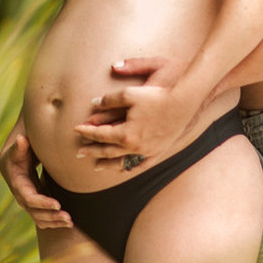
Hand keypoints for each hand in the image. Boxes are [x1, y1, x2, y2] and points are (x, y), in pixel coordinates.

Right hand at [0, 126, 72, 229]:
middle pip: (36, 213)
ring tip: (70, 221)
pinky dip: (54, 222)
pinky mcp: (36, 205)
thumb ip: (20, 145)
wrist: (14, 162)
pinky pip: (43, 218)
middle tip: (68, 217)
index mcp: (18, 184)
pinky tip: (68, 223)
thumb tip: (21, 139)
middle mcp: (22, 197)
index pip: (30, 198)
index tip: (57, 204)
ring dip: (55, 222)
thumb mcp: (18, 148)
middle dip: (52, 216)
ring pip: (40, 219)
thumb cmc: (18, 152)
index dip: (42, 203)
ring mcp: (28, 203)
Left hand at [73, 56, 206, 169]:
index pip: (100, 134)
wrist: (186, 101)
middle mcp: (136, 146)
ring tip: (97, 165)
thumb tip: (95, 103)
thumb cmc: (158, 94)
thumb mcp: (130, 92)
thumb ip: (110, 99)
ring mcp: (149, 151)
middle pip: (108, 151)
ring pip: (123, 160)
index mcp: (126, 133)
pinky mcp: (160, 150)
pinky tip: (123, 169)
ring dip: (108, 163)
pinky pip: (141, 163)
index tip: (76, 130)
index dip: (87, 132)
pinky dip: (129, 167)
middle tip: (78, 153)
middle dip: (92, 151)